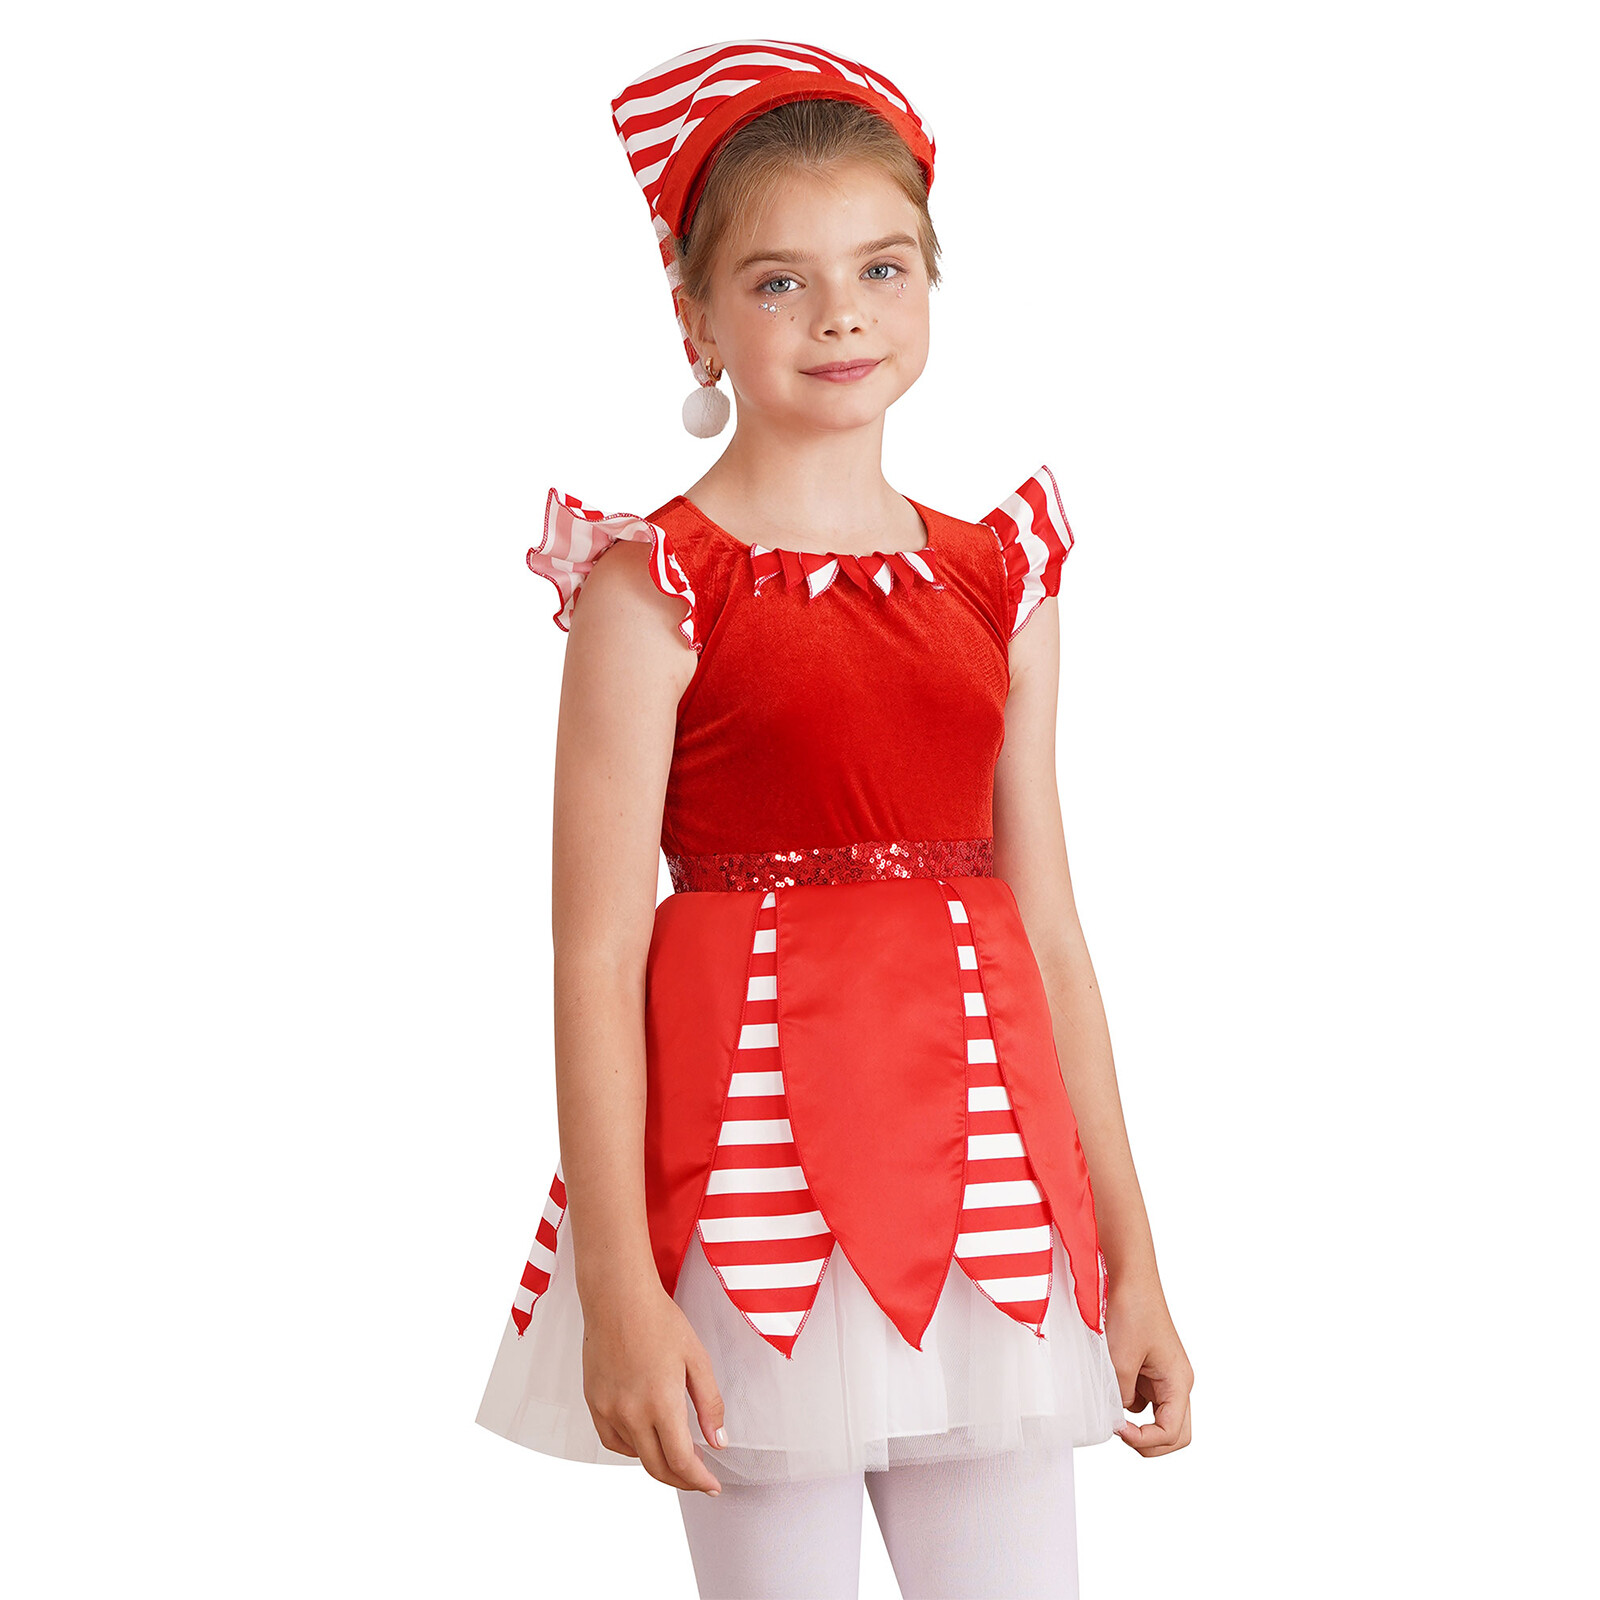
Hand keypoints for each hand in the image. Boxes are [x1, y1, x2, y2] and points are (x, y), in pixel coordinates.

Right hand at [581, 1283, 727, 1493]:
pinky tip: (646, 1438)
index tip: (712, 1486)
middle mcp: (631, 1413)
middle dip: (682, 1480)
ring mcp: (609, 1410)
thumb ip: (709, 1404)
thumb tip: (718, 1441)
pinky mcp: (593, 1403)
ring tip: (676, 1454)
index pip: (681, 1460)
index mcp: (661, 1403)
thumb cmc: (660, 1321)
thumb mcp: (697, 1359)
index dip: (699, 1480)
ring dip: (658, 1463)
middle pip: (657, 1467)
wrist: (618, 1298)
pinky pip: (613, 1441)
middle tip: (699, 1478)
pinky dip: (632, 1448)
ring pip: (635, 1457)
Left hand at [1106, 1274, 1193, 1456]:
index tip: (1118, 1429)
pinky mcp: (1150, 1368)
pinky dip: (1128, 1402)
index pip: (1172, 1433)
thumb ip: (1121, 1395)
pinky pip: (1144, 1398)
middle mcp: (1177, 1382)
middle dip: (1149, 1442)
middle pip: (1174, 1433)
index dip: (1145, 1441)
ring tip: (1112, 1408)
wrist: (1129, 1276)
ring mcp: (1164, 1376)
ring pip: (1159, 1418)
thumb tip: (1118, 1415)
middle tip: (1120, 1432)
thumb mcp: (1121, 1359)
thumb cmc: (1132, 1309)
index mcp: (1179, 1381)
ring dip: (1137, 1422)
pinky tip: (1112, 1388)